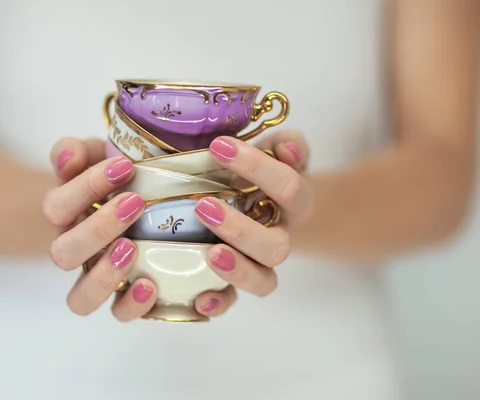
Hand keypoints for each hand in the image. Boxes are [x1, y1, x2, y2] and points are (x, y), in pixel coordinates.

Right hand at [42, 137, 157, 320]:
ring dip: (103, 276)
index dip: (85, 187)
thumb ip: (76, 151)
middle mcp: (73, 251)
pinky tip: (152, 285)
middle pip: (63, 253)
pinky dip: (132, 305)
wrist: (136, 202)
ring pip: (79, 298)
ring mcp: (95, 278)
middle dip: (98, 229)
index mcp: (64, 215)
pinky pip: (117, 313)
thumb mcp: (95, 156)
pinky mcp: (123, 296)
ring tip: (133, 249)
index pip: (57, 206)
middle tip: (135, 203)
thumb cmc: (115, 179)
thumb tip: (68, 157)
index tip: (124, 166)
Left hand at [193, 131, 312, 311]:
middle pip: (276, 247)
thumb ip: (287, 144)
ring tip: (209, 253)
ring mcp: (260, 264)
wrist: (268, 204)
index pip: (288, 187)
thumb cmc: (263, 174)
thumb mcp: (276, 151)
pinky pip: (234, 301)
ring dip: (237, 269)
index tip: (219, 146)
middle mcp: (280, 237)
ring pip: (263, 280)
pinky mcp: (235, 280)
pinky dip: (220, 303)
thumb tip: (288, 147)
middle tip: (204, 207)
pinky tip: (200, 298)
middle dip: (241, 230)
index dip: (258, 167)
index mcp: (294, 203)